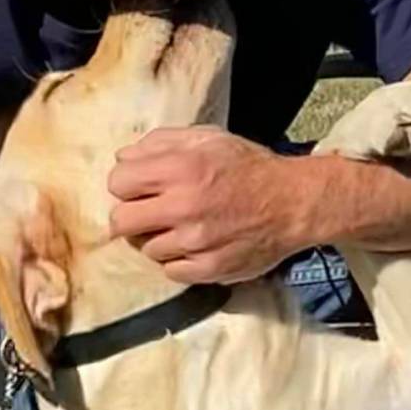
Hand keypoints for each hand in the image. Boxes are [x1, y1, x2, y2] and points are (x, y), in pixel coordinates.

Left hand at [108, 127, 305, 284]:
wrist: (293, 202)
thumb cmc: (246, 166)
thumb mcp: (206, 138)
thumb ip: (160, 143)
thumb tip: (122, 158)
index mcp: (180, 168)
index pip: (117, 182)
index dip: (126, 183)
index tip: (139, 185)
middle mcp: (184, 206)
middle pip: (121, 221)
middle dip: (130, 215)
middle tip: (148, 212)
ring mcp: (196, 242)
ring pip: (146, 249)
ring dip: (157, 238)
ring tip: (179, 227)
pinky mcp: (209, 269)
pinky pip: (171, 271)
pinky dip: (178, 260)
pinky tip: (193, 246)